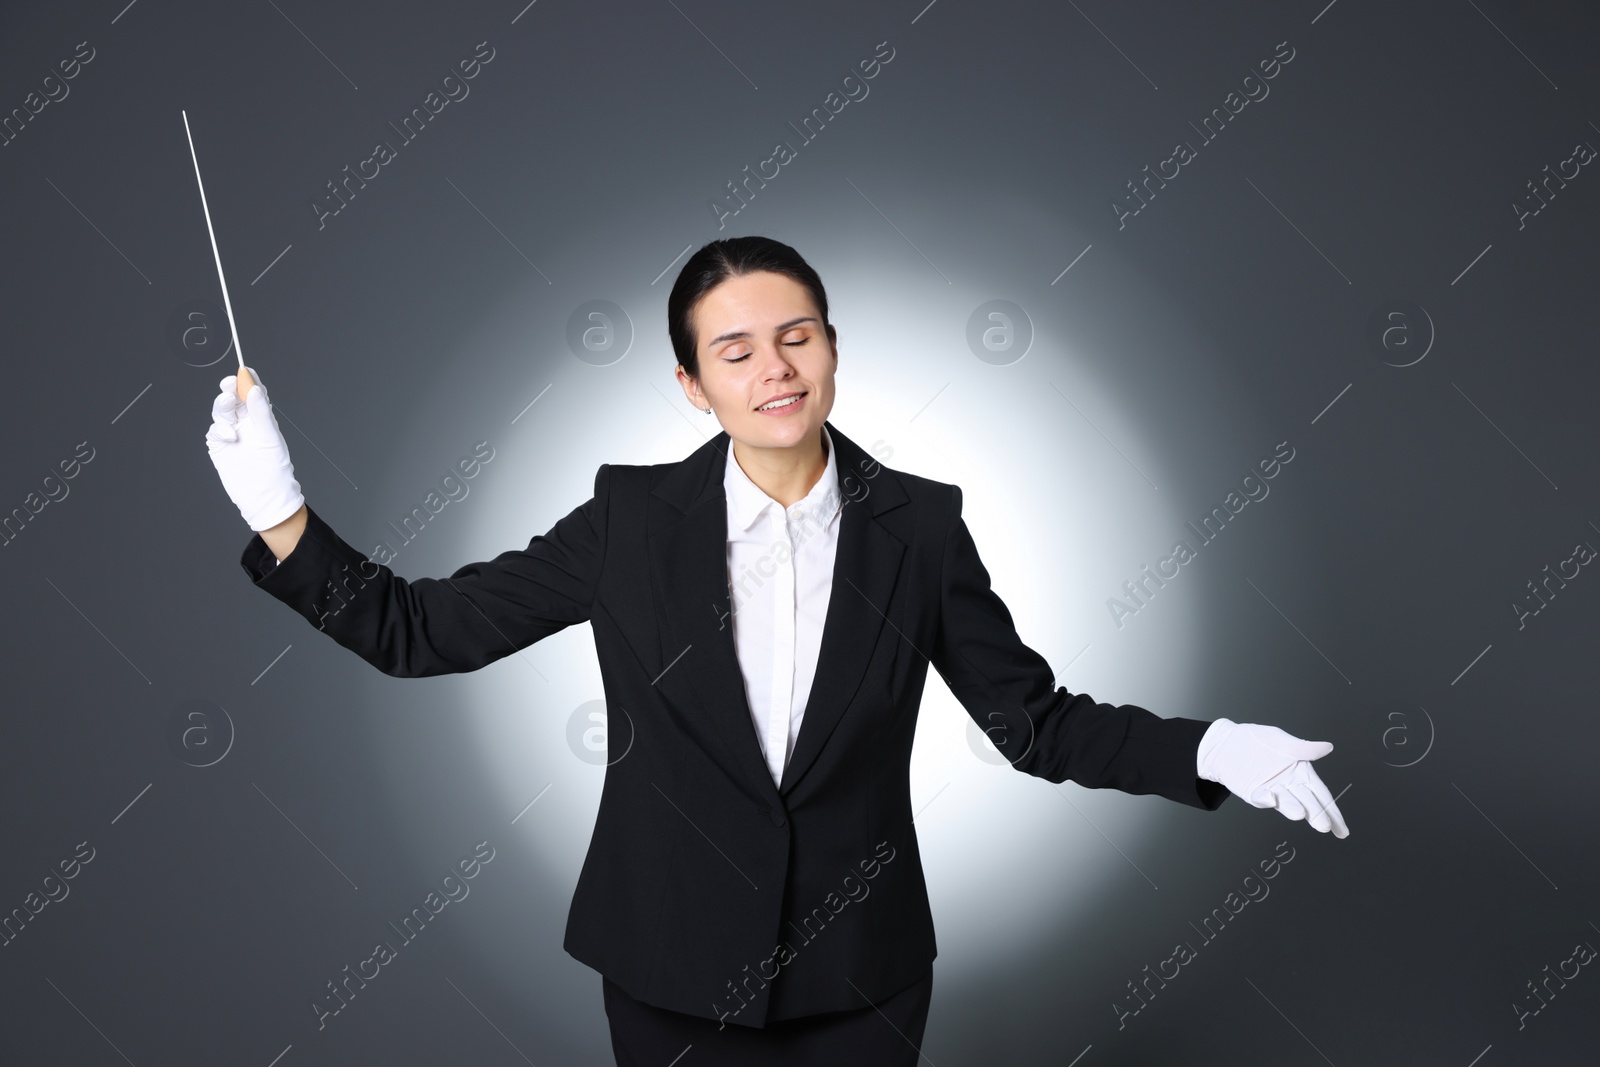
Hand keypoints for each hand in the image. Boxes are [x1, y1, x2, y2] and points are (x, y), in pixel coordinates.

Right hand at [206, 367, 304, 531]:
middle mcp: (246, 422)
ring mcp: (232, 433)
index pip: (253, 393)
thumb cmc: (275, 469)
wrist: (264, 497)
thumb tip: (254, 388)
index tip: (244, 370)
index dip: (248, 380)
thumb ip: (261, 412)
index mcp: (262, 417)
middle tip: (230, 384)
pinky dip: (220, 429)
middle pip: (234, 398)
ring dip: (223, 405)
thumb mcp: (270, 437)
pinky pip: (215, 429)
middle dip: (230, 388)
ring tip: (229, 405)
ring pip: (222, 411)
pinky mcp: (220, 445)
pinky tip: (230, 436)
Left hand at [1197, 718, 1348, 837]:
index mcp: (1302, 773)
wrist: (1226, 744)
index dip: (1333, 812)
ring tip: (1301, 814)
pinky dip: (1266, 799)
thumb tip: (1328, 747)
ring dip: (1293, 809)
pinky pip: (1262, 798)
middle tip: (1325, 826)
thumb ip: (1303, 748)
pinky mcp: (1255, 793)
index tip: (1342, 829)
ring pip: (1287, 803)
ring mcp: (1273, 791)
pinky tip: (1271, 798)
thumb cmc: (1255, 740)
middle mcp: (1290, 786)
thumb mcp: (1280, 740)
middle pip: (1308, 803)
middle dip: (1317, 815)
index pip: (1322, 794)